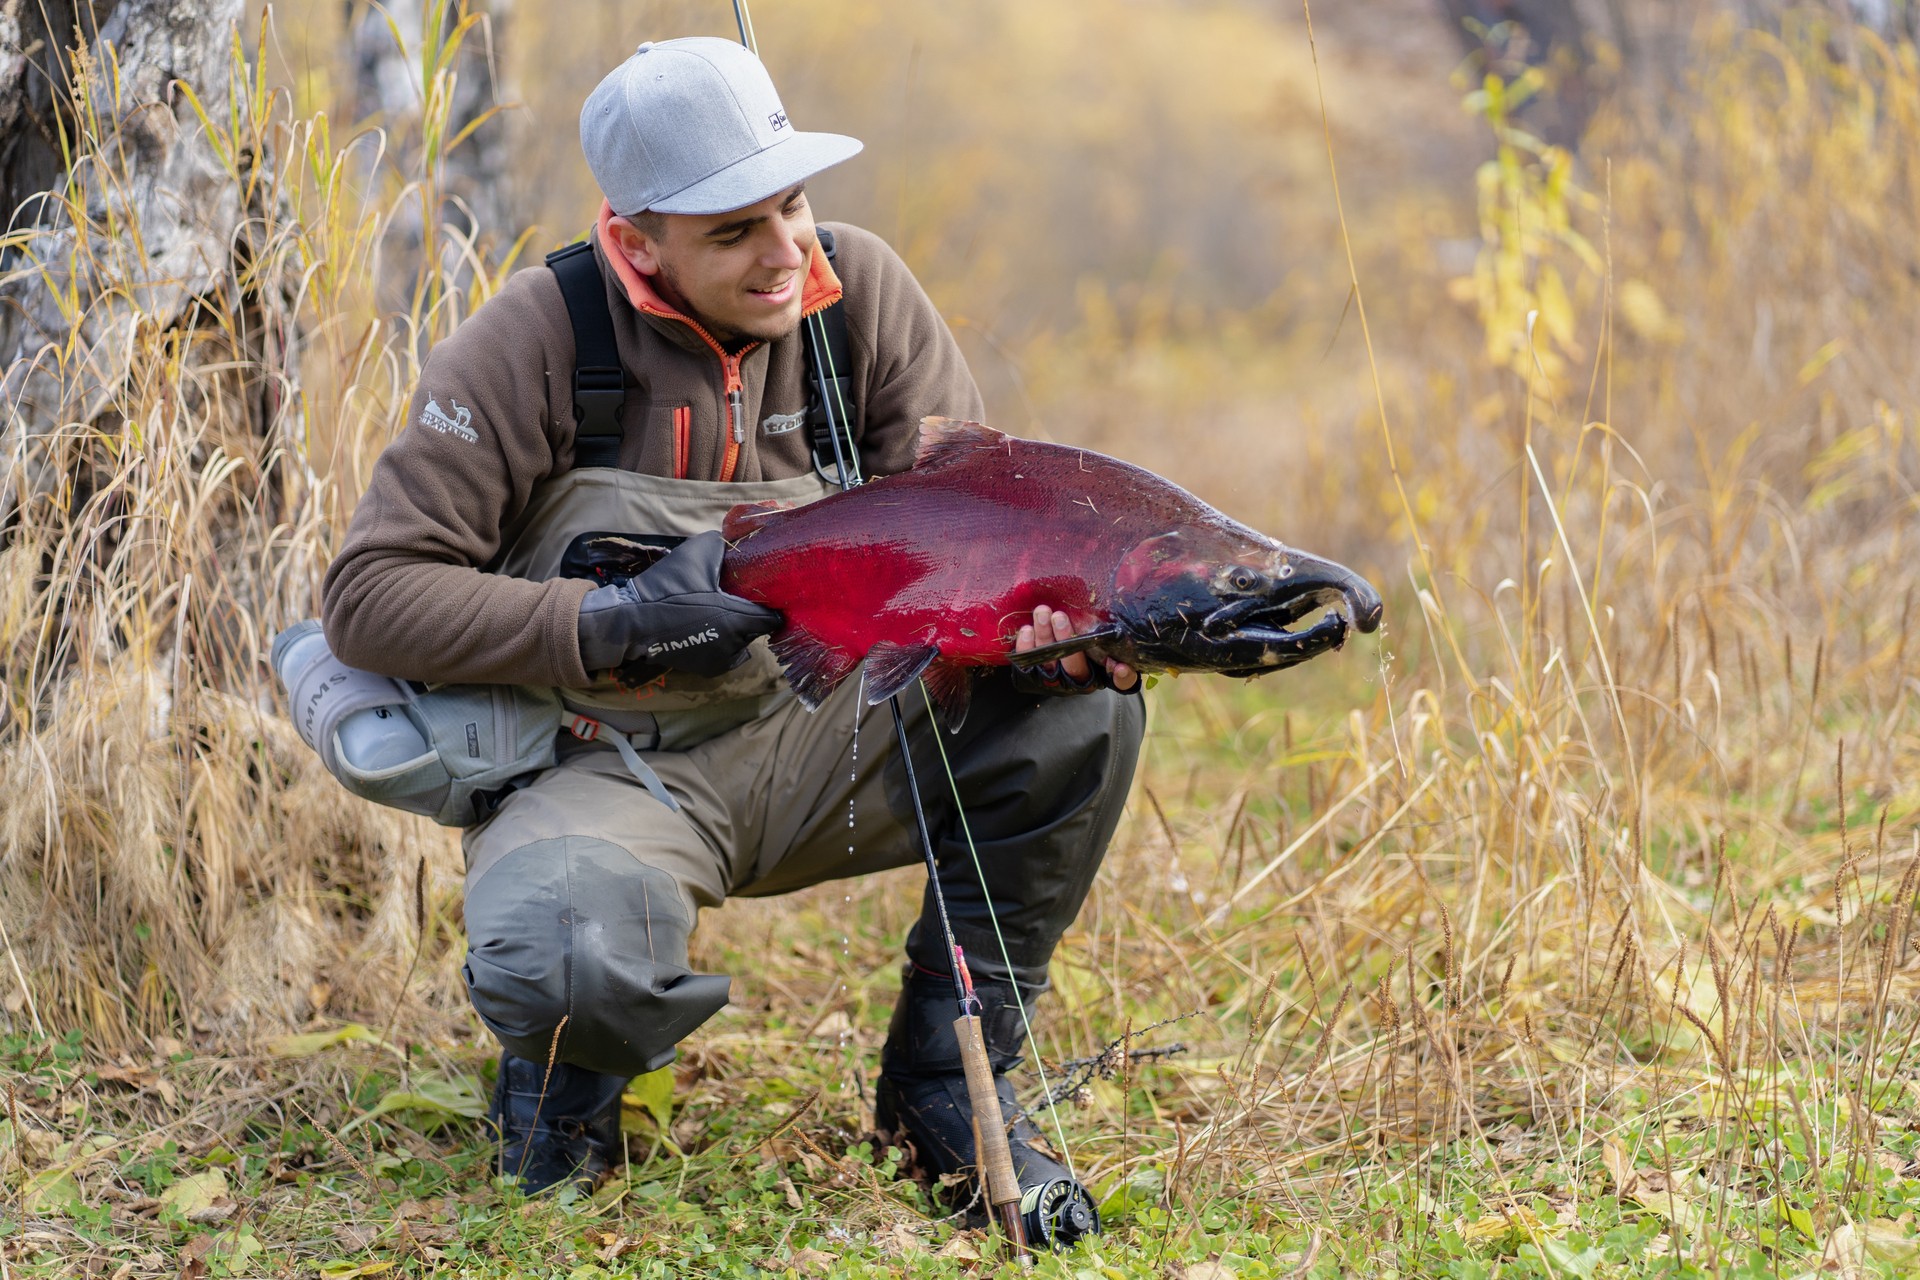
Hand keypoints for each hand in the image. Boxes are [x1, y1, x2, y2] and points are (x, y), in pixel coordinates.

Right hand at [577, 529, 781, 678]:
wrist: (632, 621)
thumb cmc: (667, 588)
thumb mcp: (695, 554)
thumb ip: (721, 545)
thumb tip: (736, 542)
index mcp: (738, 618)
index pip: (772, 617)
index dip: (769, 603)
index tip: (760, 593)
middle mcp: (735, 644)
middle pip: (756, 628)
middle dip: (749, 614)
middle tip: (732, 598)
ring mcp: (721, 660)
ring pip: (741, 642)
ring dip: (735, 629)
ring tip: (716, 612)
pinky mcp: (707, 669)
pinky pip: (726, 654)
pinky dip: (722, 643)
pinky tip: (706, 627)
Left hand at [1013, 604, 1137, 691]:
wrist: (1055, 649)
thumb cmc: (1088, 648)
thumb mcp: (1107, 648)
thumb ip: (1118, 656)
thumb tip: (1123, 668)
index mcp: (1099, 675)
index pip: (1116, 681)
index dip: (1121, 677)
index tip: (1121, 666)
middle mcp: (1075, 680)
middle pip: (1072, 665)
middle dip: (1065, 639)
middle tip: (1059, 616)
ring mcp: (1052, 678)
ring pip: (1047, 658)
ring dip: (1043, 634)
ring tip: (1042, 612)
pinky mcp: (1031, 673)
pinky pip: (1026, 661)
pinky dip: (1025, 645)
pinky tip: (1027, 629)